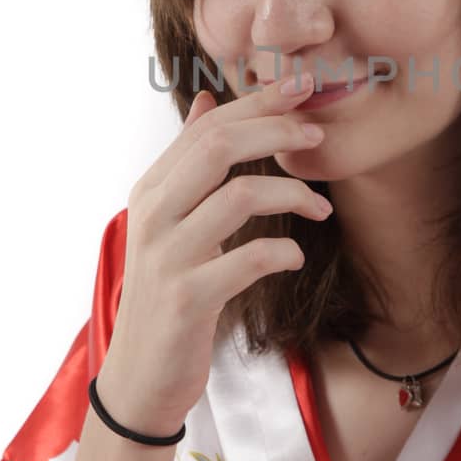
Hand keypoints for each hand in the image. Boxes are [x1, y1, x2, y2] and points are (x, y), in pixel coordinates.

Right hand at [94, 71, 329, 436]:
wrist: (140, 375)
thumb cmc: (167, 291)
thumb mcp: (169, 220)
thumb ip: (187, 161)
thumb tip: (205, 100)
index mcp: (152, 189)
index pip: (207, 127)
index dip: (257, 103)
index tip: (302, 86)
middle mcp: (154, 214)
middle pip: (219, 147)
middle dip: (276, 131)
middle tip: (318, 134)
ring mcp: (168, 256)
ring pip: (239, 196)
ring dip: (292, 193)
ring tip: (320, 208)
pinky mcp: (188, 298)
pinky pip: (248, 259)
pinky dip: (281, 251)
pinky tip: (294, 256)